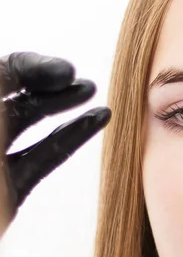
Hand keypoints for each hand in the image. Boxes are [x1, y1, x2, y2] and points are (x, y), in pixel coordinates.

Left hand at [0, 52, 110, 228]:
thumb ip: (1, 82)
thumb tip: (20, 67)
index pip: (2, 72)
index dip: (32, 66)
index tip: (65, 71)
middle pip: (16, 94)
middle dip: (52, 83)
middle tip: (83, 83)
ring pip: (31, 123)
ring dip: (66, 105)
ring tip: (94, 93)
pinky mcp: (10, 189)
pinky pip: (45, 155)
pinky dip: (73, 135)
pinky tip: (99, 119)